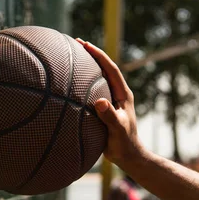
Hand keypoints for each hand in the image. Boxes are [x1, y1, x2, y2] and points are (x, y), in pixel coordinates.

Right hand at [75, 38, 144, 164]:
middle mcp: (117, 94)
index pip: (111, 68)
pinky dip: (83, 83)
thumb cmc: (124, 144)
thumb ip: (109, 116)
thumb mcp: (117, 130)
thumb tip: (100, 102)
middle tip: (75, 43)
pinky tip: (70, 84)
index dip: (99, 55)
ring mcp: (111, 101)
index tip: (85, 44)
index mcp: (123, 94)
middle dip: (92, 55)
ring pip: (99, 78)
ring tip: (71, 57)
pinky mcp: (105, 109)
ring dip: (87, 67)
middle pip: (105, 69)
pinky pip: (93, 91)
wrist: (128, 156)